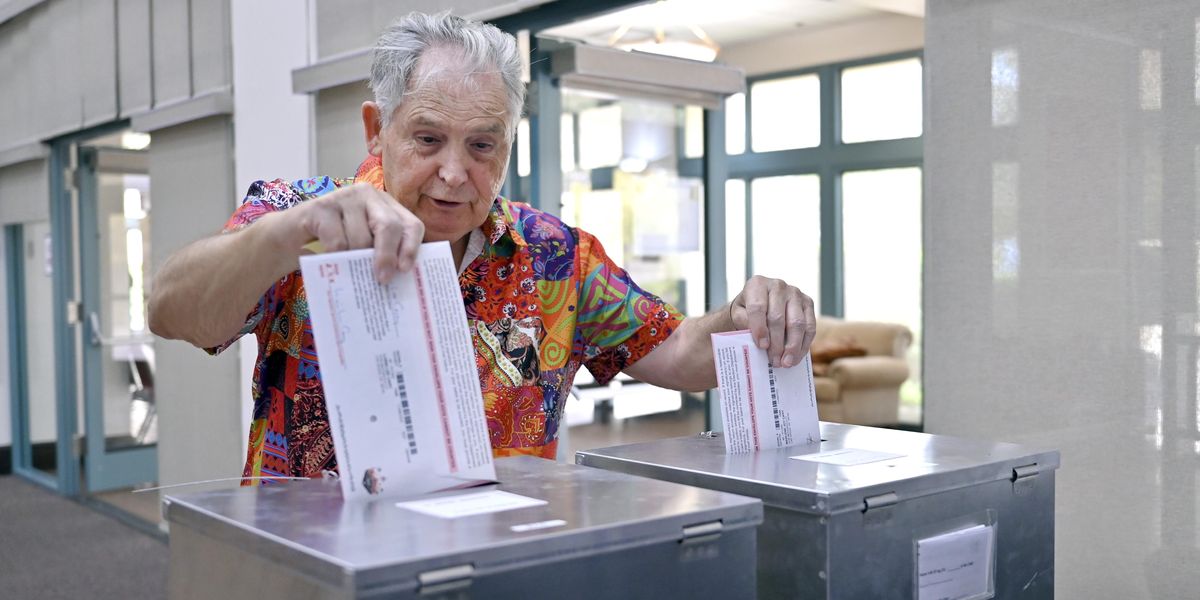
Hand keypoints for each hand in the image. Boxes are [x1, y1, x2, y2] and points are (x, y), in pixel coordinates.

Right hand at [274, 183, 423, 282]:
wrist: (288, 238)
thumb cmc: (332, 245)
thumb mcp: (362, 247)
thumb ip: (380, 254)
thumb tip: (398, 280)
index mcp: (386, 206)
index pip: (410, 225)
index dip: (411, 247)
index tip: (404, 270)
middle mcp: (368, 196)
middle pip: (389, 226)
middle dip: (387, 256)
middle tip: (382, 280)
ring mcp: (344, 197)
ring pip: (360, 237)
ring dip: (354, 260)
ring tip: (346, 269)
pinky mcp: (321, 207)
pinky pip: (337, 241)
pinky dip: (334, 257)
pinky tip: (328, 260)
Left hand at [730, 276, 815, 367]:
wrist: (760, 303)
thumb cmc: (747, 311)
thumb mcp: (738, 314)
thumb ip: (744, 322)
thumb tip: (758, 338)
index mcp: (757, 284)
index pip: (758, 307)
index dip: (760, 328)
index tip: (761, 346)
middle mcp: (778, 285)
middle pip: (778, 318)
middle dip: (777, 343)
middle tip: (774, 361)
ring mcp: (795, 293)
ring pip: (797, 323)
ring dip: (792, 347)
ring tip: (786, 363)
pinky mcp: (808, 303)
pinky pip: (810, 326)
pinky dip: (804, 344)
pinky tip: (796, 357)